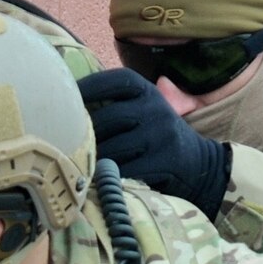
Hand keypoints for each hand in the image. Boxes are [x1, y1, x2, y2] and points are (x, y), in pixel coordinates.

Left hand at [78, 67, 231, 219]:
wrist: (200, 166)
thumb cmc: (155, 138)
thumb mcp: (143, 112)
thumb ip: (114, 105)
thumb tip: (64, 105)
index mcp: (147, 91)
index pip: (116, 81)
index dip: (88, 87)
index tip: (62, 97)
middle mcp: (156, 108)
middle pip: (109, 118)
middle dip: (84, 134)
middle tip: (63, 146)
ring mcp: (162, 135)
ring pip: (114, 148)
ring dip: (93, 160)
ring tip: (77, 167)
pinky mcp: (166, 162)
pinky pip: (127, 171)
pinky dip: (109, 178)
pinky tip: (98, 182)